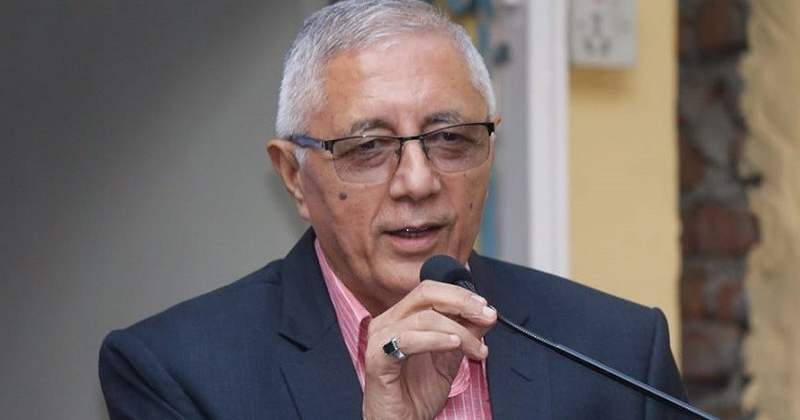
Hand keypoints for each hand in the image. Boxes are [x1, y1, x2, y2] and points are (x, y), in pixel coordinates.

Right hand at [362, 280, 496, 419]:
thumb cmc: (416, 394)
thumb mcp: (449, 359)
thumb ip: (463, 335)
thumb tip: (485, 315)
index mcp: (402, 317)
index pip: (431, 291)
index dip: (461, 295)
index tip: (486, 308)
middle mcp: (388, 322)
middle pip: (426, 293)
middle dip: (462, 302)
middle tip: (486, 316)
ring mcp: (381, 338)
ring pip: (423, 317)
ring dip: (458, 330)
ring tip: (476, 347)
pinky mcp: (377, 358)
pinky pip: (408, 340)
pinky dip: (435, 339)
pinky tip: (454, 344)